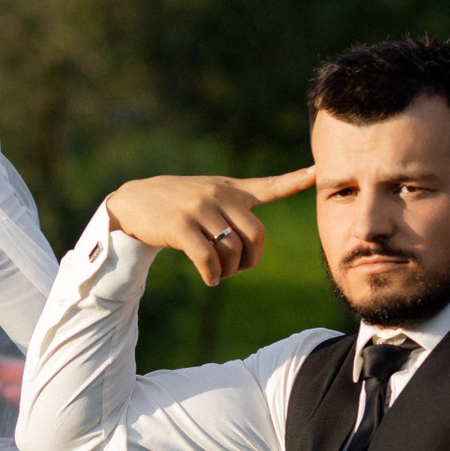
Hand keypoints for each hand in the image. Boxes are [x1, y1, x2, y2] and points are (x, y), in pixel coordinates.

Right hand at [104, 168, 315, 286]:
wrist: (132, 201)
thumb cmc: (175, 204)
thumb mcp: (205, 195)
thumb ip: (231, 208)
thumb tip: (251, 245)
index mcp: (229, 189)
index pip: (268, 186)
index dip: (294, 180)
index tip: (317, 171)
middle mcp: (218, 195)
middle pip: (255, 235)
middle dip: (251, 261)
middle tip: (237, 270)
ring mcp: (199, 209)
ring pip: (231, 250)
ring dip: (228, 272)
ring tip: (218, 275)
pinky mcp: (180, 225)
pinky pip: (207, 259)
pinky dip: (212, 275)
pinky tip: (209, 278)